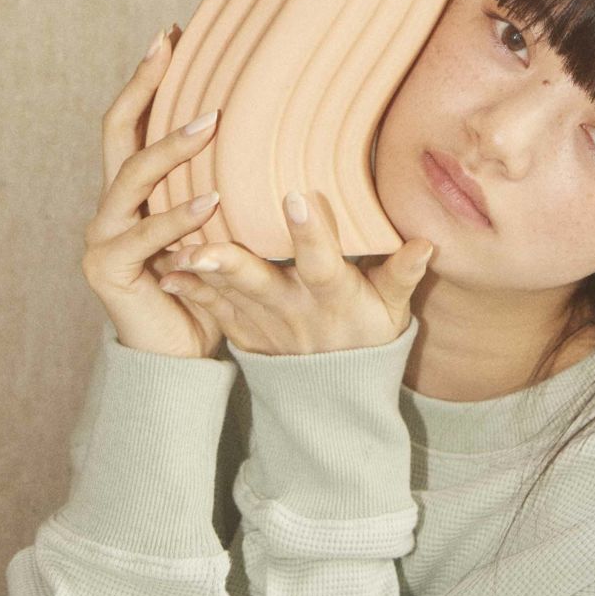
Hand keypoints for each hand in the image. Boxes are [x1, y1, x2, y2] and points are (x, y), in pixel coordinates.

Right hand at [81, 25, 227, 358]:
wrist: (177, 358)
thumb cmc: (204, 285)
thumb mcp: (216, 225)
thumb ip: (225, 181)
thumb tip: (276, 129)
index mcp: (132, 190)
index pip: (133, 119)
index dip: (147, 76)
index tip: (171, 32)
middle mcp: (110, 205)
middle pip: (117, 131)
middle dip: (142, 85)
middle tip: (169, 46)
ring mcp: (103, 237)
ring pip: (131, 178)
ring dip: (170, 147)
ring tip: (210, 121)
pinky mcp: (109, 271)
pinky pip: (146, 236)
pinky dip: (178, 216)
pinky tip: (212, 200)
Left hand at [154, 186, 434, 355]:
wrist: (333, 399)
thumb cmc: (369, 336)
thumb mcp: (393, 311)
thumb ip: (402, 276)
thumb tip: (426, 242)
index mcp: (333, 296)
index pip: (323, 264)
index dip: (312, 235)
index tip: (297, 196)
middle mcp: (293, 309)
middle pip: (260, 284)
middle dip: (234, 263)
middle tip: (206, 244)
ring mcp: (263, 323)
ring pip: (228, 295)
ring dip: (201, 274)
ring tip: (175, 250)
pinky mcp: (241, 331)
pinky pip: (212, 309)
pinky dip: (191, 290)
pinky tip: (167, 268)